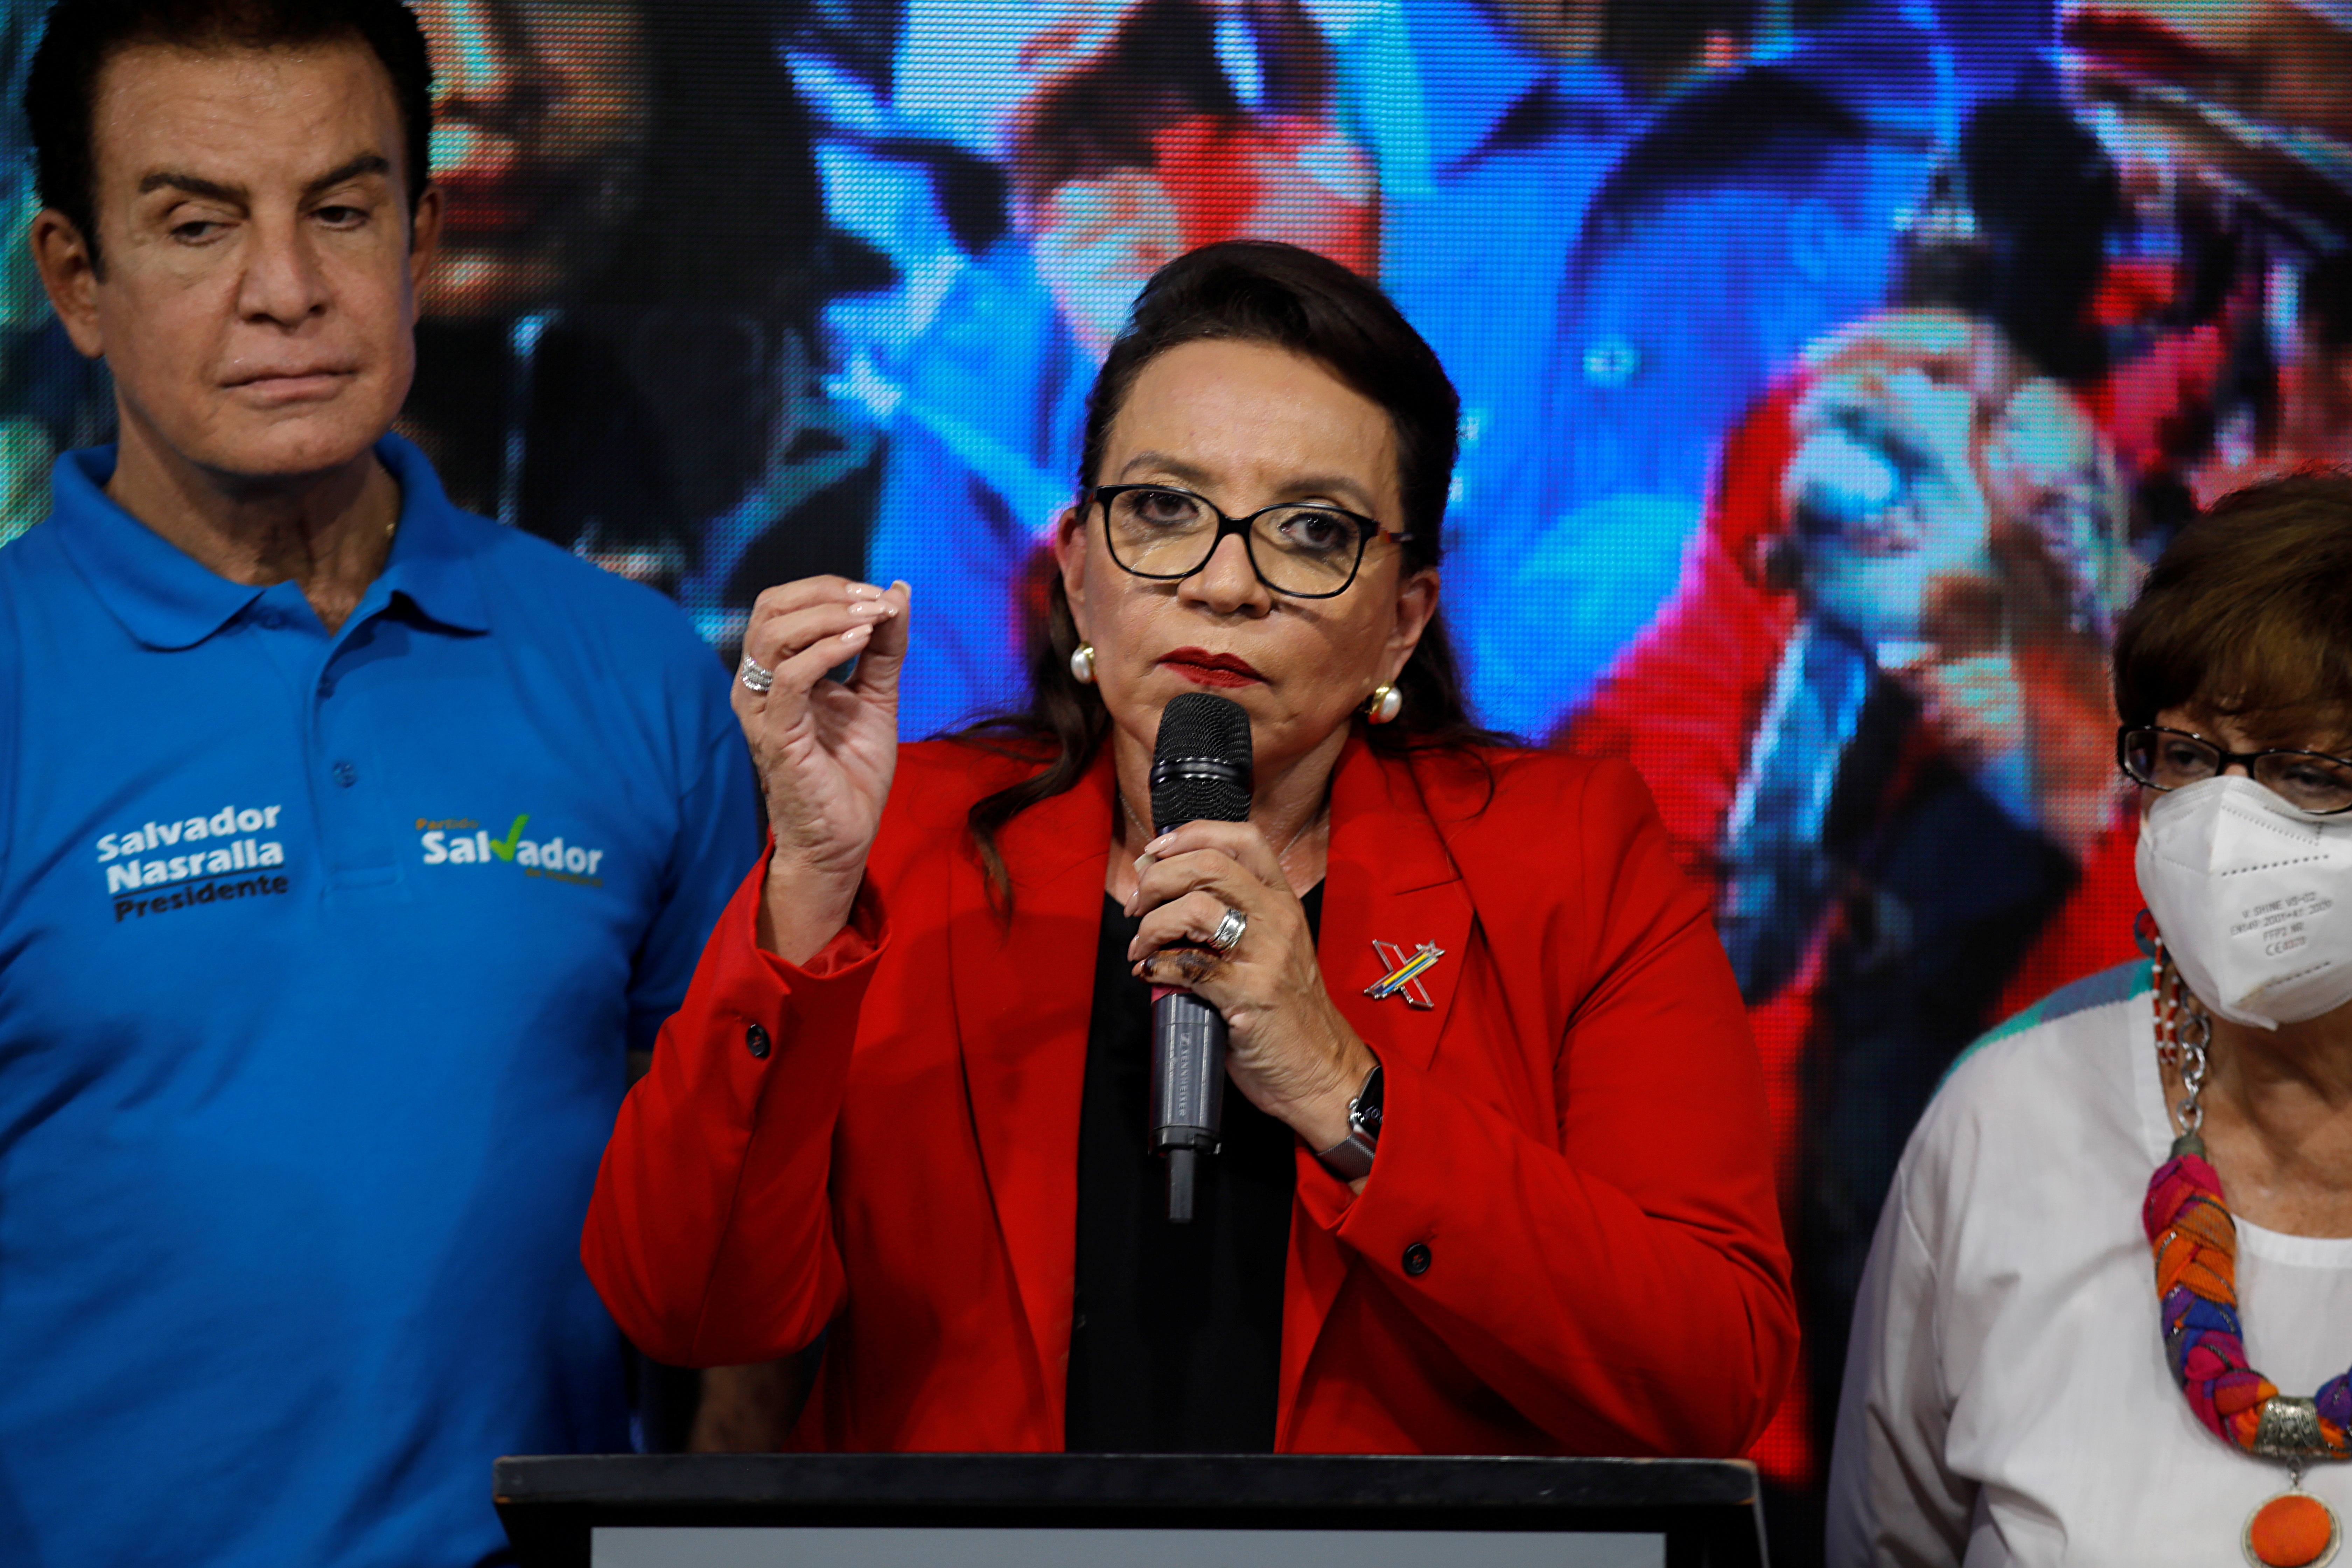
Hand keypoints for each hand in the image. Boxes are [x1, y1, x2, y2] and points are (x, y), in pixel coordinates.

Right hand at [733, 577, 909, 962]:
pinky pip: (789, 677)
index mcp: (779, 670)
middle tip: (876, 602)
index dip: (833, 589)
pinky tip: (860, 643)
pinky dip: (825, 651)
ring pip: (774, 634)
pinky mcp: (774, 734)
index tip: (883, 597)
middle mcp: (760, 683)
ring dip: (829, 616)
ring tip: (872, 619)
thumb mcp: (877, 695)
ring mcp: (762, 708)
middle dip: (828, 593)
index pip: (787, 603)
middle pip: (772, 607)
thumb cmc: (852, 770)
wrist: (845, 836)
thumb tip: (897, 590)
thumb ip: (885, 646)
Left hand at [1123, 820, 1374, 1155]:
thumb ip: (1230, 919)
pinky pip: (1190, 966)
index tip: (1155, 852)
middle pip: (1210, 863)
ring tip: (1143, 945)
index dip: (1190, 834)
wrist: (1322, 1069)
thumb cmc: (1288, 1012)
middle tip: (1138, 904)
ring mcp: (1266, 956)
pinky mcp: (1249, 995)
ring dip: (1154, 923)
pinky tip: (1148, 972)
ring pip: (1197, 907)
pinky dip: (1157, 966)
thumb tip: (1163, 896)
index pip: (1242, 839)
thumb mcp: (1270, 950)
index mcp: (1282, 902)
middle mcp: (1277, 920)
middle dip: (1158, 877)